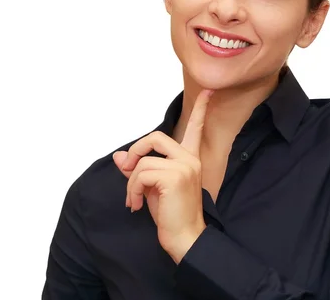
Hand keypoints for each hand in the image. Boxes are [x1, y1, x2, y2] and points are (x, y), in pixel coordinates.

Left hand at [112, 89, 213, 262]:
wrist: (184, 238)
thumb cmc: (171, 215)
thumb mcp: (151, 187)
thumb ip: (138, 169)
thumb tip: (119, 156)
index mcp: (189, 158)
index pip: (196, 128)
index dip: (201, 109)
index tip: (209, 92)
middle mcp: (190, 159)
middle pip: (156, 136)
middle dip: (136, 150)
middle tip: (128, 168)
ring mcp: (184, 166)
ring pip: (143, 161)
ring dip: (131, 182)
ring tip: (134, 200)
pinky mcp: (175, 176)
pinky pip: (141, 173)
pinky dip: (131, 189)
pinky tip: (136, 204)